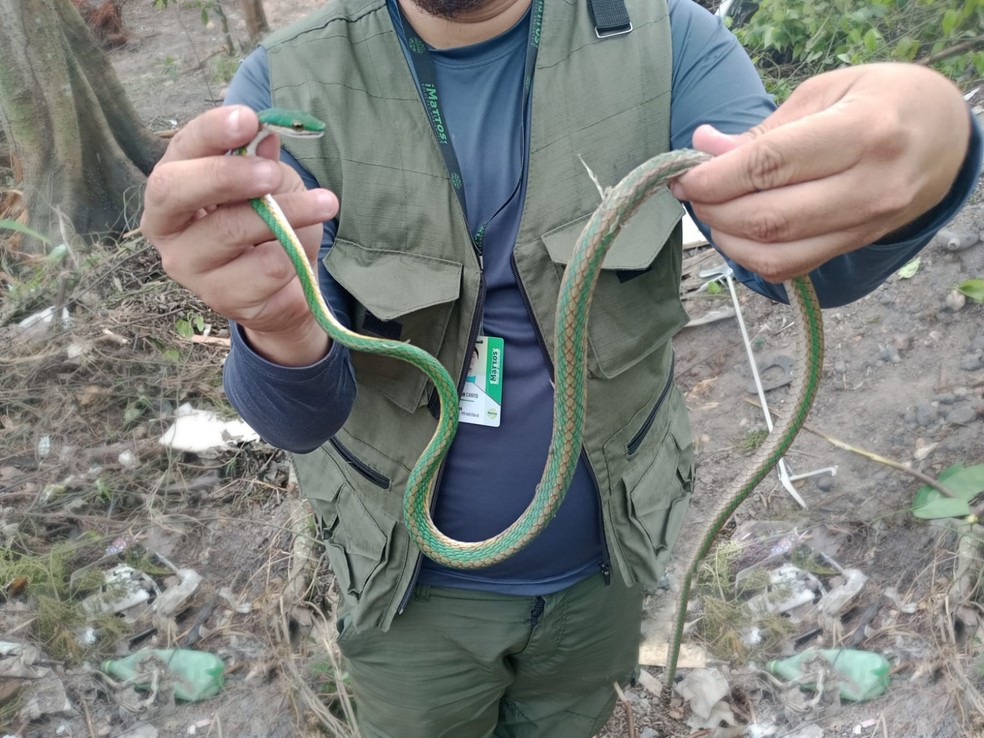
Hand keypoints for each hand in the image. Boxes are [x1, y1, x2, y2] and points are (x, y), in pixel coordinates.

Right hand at [141, 105, 339, 364]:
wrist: (285, 288)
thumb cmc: (268, 225)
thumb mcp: (270, 183)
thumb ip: (262, 161)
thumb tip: (267, 135)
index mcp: (172, 185)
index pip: (180, 149)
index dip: (211, 131)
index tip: (248, 119)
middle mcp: (166, 227)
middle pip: (176, 190)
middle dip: (228, 174)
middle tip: (274, 173)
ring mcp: (189, 267)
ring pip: (232, 230)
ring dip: (288, 213)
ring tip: (326, 204)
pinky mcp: (222, 299)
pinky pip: (266, 267)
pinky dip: (294, 253)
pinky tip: (300, 254)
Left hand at [671, 63, 970, 282]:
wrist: (946, 137)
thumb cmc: (883, 100)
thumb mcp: (826, 93)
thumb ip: (764, 130)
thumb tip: (704, 149)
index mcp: (862, 132)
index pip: (769, 166)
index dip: (714, 178)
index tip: (684, 175)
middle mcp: (869, 185)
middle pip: (767, 218)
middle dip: (713, 210)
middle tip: (691, 192)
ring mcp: (866, 224)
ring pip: (775, 254)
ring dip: (726, 239)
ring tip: (710, 212)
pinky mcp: (856, 246)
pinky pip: (791, 268)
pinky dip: (751, 257)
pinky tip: (736, 232)